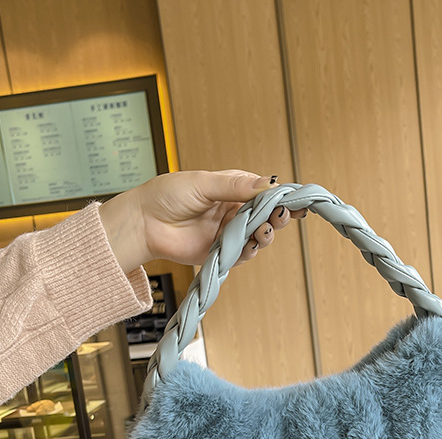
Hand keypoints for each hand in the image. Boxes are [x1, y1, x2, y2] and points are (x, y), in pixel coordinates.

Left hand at [99, 169, 303, 270]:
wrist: (143, 223)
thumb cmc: (167, 195)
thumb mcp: (204, 183)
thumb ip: (236, 185)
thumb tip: (268, 183)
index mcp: (232, 188)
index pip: (265, 192)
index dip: (282, 196)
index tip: (298, 200)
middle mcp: (234, 210)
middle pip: (267, 215)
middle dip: (279, 216)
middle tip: (283, 216)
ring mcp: (228, 232)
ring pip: (258, 236)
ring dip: (266, 235)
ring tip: (265, 231)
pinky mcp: (221, 252)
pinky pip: (242, 254)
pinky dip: (249, 251)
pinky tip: (250, 246)